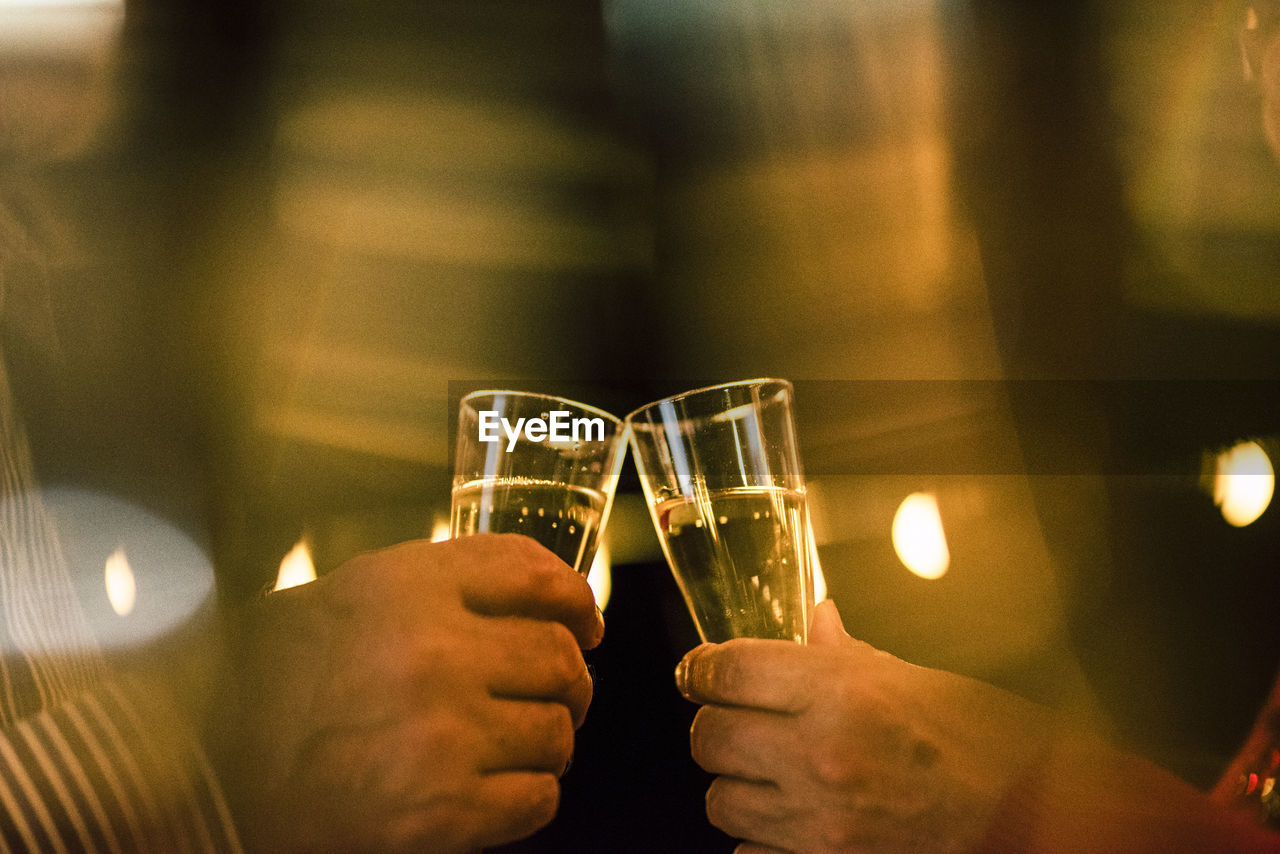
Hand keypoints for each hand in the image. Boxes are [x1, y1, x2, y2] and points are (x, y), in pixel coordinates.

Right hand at [223, 534, 602, 853]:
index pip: (536, 576)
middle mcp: (433, 652)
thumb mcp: (357, 593)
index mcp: (409, 586)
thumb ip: (447, 584)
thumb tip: (547, 601)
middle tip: (558, 693)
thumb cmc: (280, 676)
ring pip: (557, 732)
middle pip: (559, 658)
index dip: (576, 600)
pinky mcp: (441, 814)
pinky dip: (529, 795)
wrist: (209, 770)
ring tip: (514, 745)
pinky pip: (538, 799)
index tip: (586, 622)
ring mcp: (442, 735)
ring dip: (547, 740)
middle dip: (569, 680)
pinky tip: (497, 789)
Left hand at [676, 600, 1048, 853]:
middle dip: (714, 724)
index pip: (727, 671)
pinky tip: (789, 820)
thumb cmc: (988, 745)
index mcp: (840, 694)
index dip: (700, 668)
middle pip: (708, 737)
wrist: (1036, 821)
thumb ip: (844, 656)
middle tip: (734, 720)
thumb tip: (813, 621)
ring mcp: (819, 824)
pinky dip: (758, 840)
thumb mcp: (916, 679)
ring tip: (766, 774)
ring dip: (734, 784)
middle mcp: (820, 757)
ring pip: (719, 802)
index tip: (696, 671)